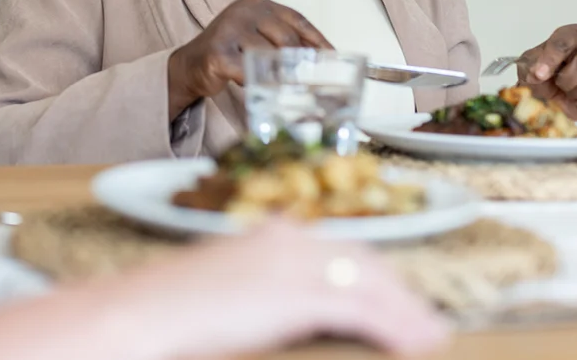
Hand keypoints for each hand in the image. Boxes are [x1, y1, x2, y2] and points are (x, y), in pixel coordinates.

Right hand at [115, 220, 449, 358]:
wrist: (145, 308)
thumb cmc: (171, 305)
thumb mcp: (224, 286)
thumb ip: (260, 287)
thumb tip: (281, 307)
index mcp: (270, 233)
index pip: (337, 248)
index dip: (373, 272)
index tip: (394, 292)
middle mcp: (289, 239)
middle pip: (362, 260)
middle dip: (397, 290)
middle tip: (425, 317)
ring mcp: (294, 264)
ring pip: (370, 283)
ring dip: (405, 310)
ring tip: (431, 333)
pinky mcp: (297, 294)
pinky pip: (362, 310)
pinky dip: (395, 327)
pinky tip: (415, 343)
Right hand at [167, 0, 330, 119]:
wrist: (191, 65)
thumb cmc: (230, 51)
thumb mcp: (259, 38)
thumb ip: (284, 41)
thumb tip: (322, 56)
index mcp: (258, 3)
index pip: (297, 19)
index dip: (317, 39)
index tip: (332, 57)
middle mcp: (244, 11)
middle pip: (286, 39)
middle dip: (298, 63)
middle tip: (307, 81)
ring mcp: (230, 29)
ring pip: (269, 57)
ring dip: (276, 75)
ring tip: (276, 85)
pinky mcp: (219, 53)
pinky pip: (249, 72)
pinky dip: (255, 82)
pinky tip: (253, 85)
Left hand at [518, 24, 576, 119]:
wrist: (554, 90)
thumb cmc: (544, 71)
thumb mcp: (529, 65)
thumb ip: (529, 66)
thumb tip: (535, 74)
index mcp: (572, 34)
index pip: (563, 43)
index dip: (550, 60)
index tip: (538, 75)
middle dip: (566, 79)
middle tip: (558, 83)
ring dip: (573, 93)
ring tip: (567, 89)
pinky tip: (576, 99)